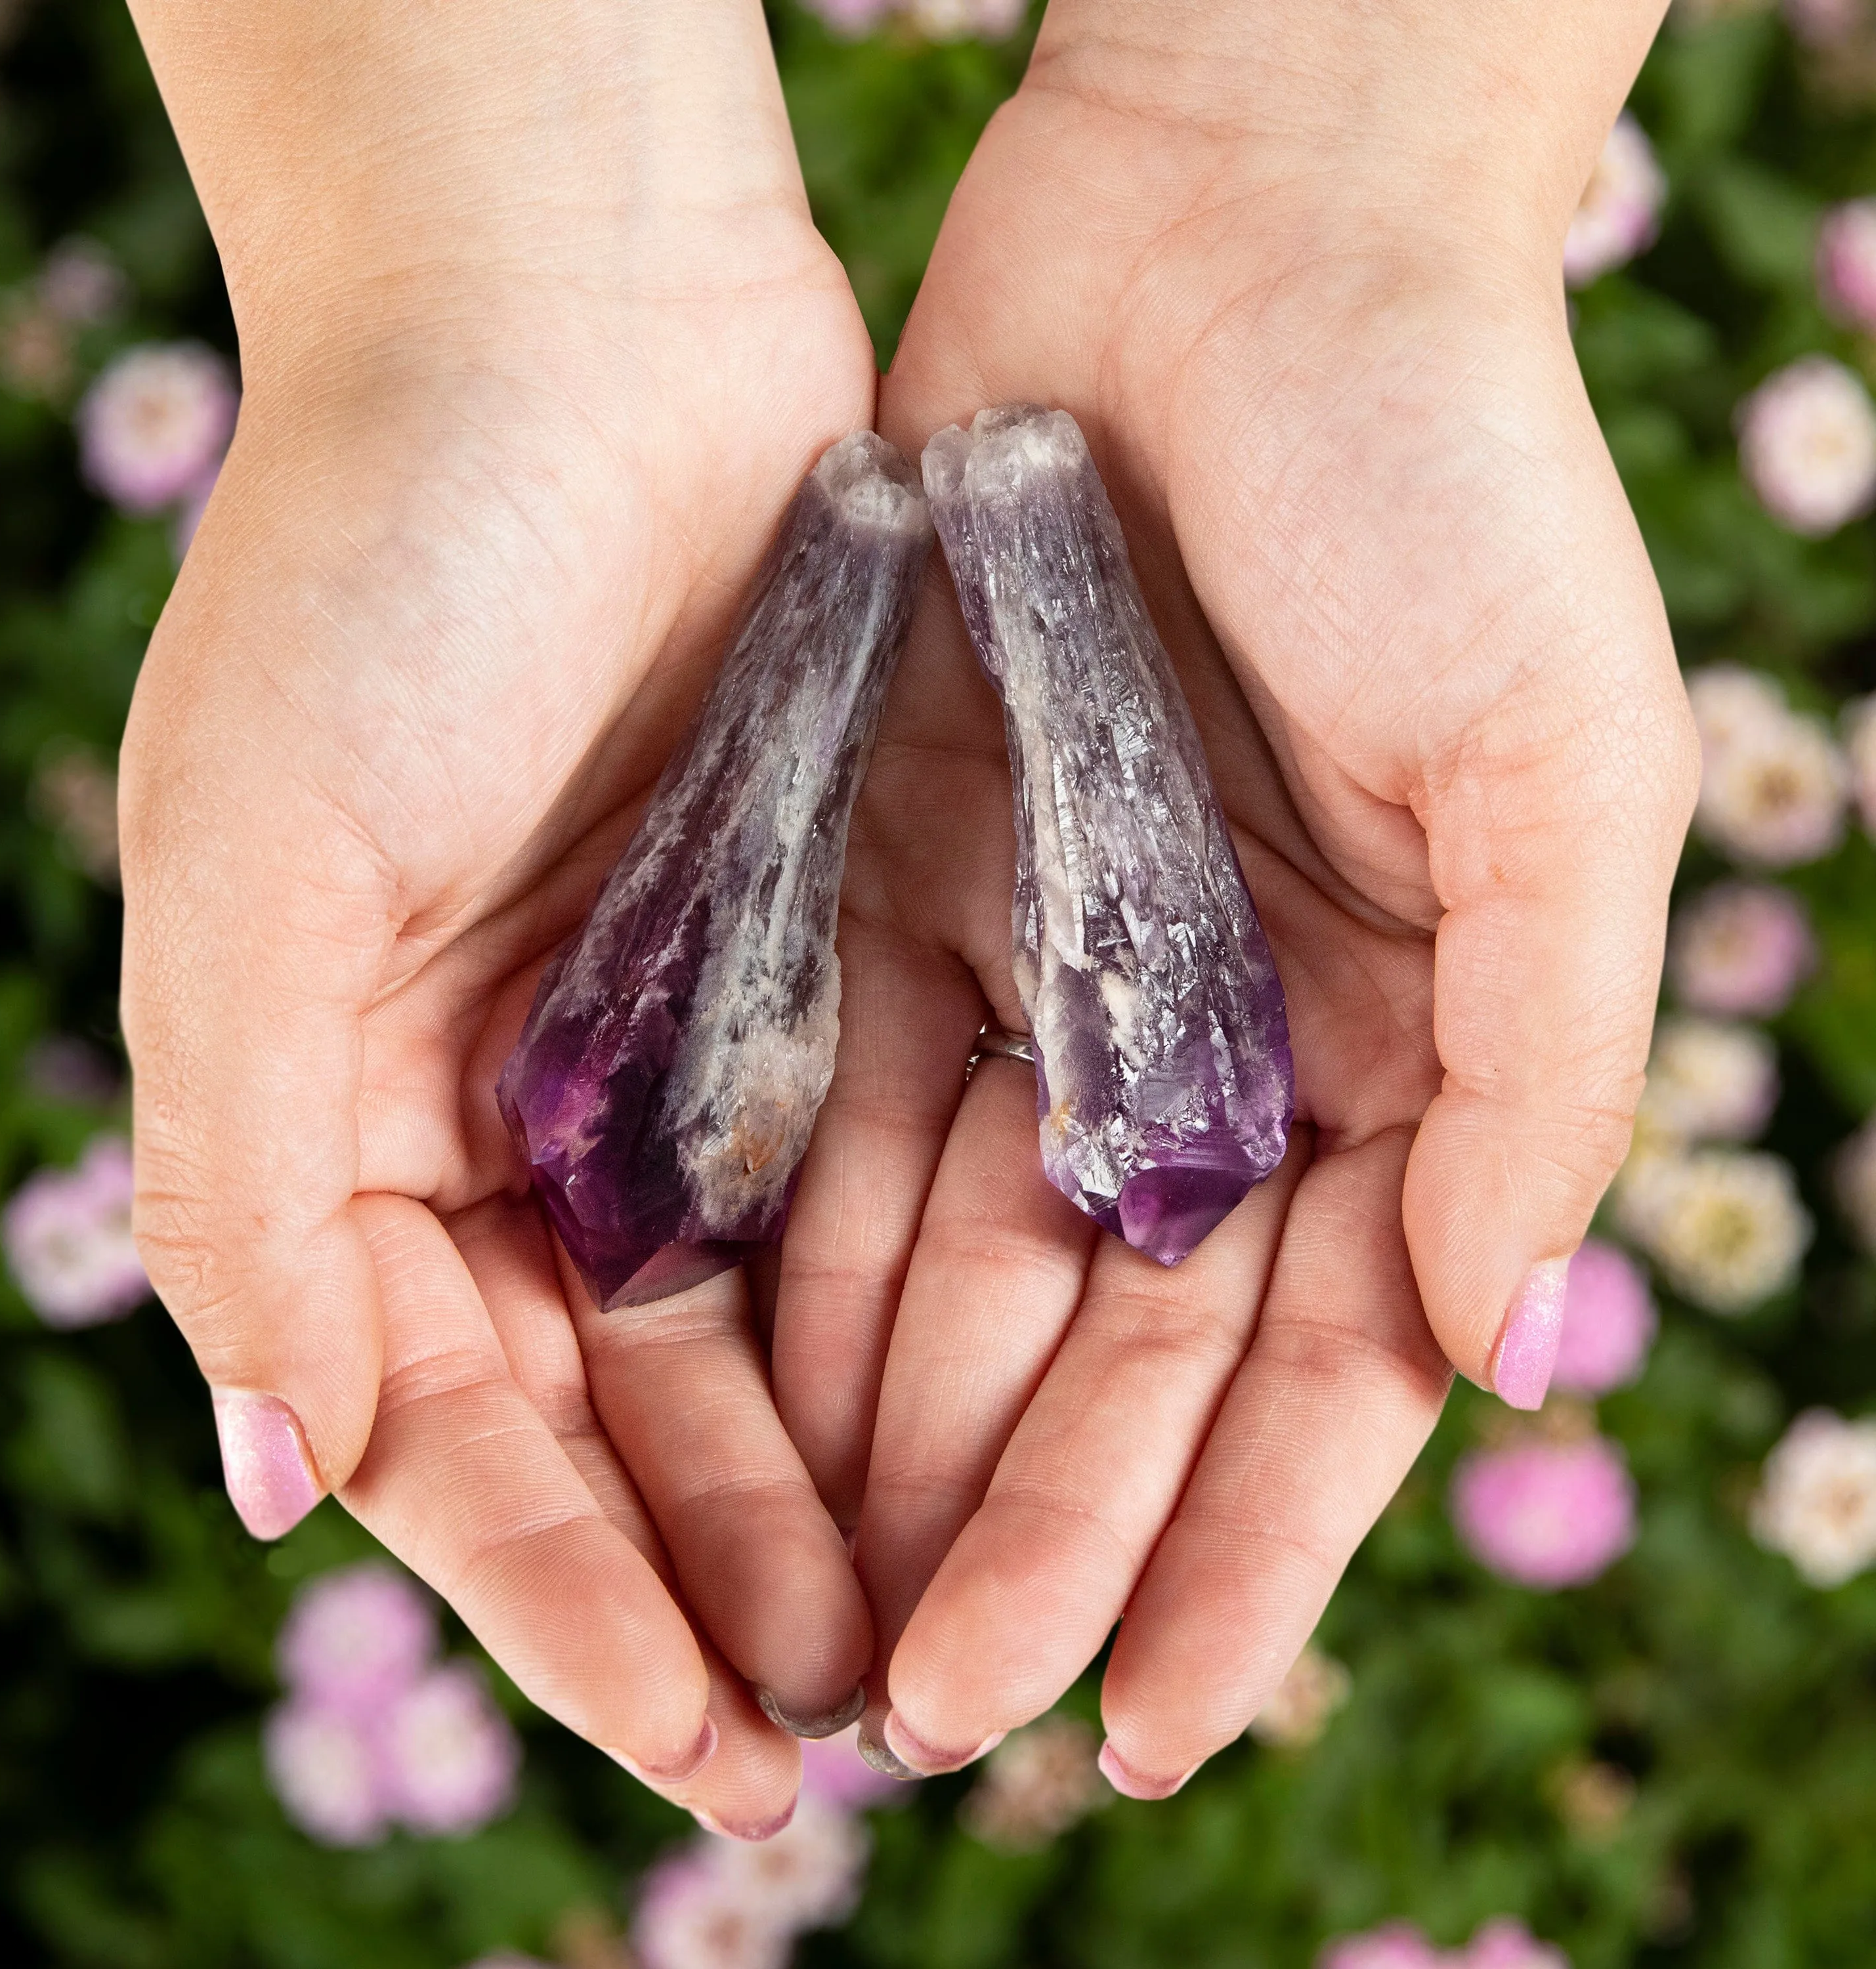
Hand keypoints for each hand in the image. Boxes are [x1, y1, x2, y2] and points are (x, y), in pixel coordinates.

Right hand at [120, 0, 877, 1829]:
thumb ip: (246, 1177)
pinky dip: (910, 1301)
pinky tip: (990, 1422)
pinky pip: (863, 1175)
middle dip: (720, 1572)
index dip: (569, 1600)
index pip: (460, 1428)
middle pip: (622, 1410)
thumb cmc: (384, 564)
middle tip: (844, 1733)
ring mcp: (667, 1037)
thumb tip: (277, 1471)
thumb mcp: (252, 871)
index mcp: (355, 1120)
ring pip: (757, 1326)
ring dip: (831, 1480)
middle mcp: (511, 1107)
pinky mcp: (805, 951)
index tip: (703, 1749)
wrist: (575, 320)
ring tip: (934, 1630)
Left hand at [769, 0, 1695, 1790]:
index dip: (1239, 1558)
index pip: (1315, 1371)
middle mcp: (1213, 1042)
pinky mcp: (904, 880)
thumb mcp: (1563, 776)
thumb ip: (1541, 1072)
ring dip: (899, 1435)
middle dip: (1038, 1533)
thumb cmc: (1442, 482)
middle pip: (1117, 1354)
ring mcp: (1050, 969)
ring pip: (963, 1262)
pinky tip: (743, 1394)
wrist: (1234, 235)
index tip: (1153, 1724)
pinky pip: (848, 1103)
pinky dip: (803, 1246)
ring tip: (818, 1608)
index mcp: (1395, 1052)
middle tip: (937, 1714)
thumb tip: (1489, 1351)